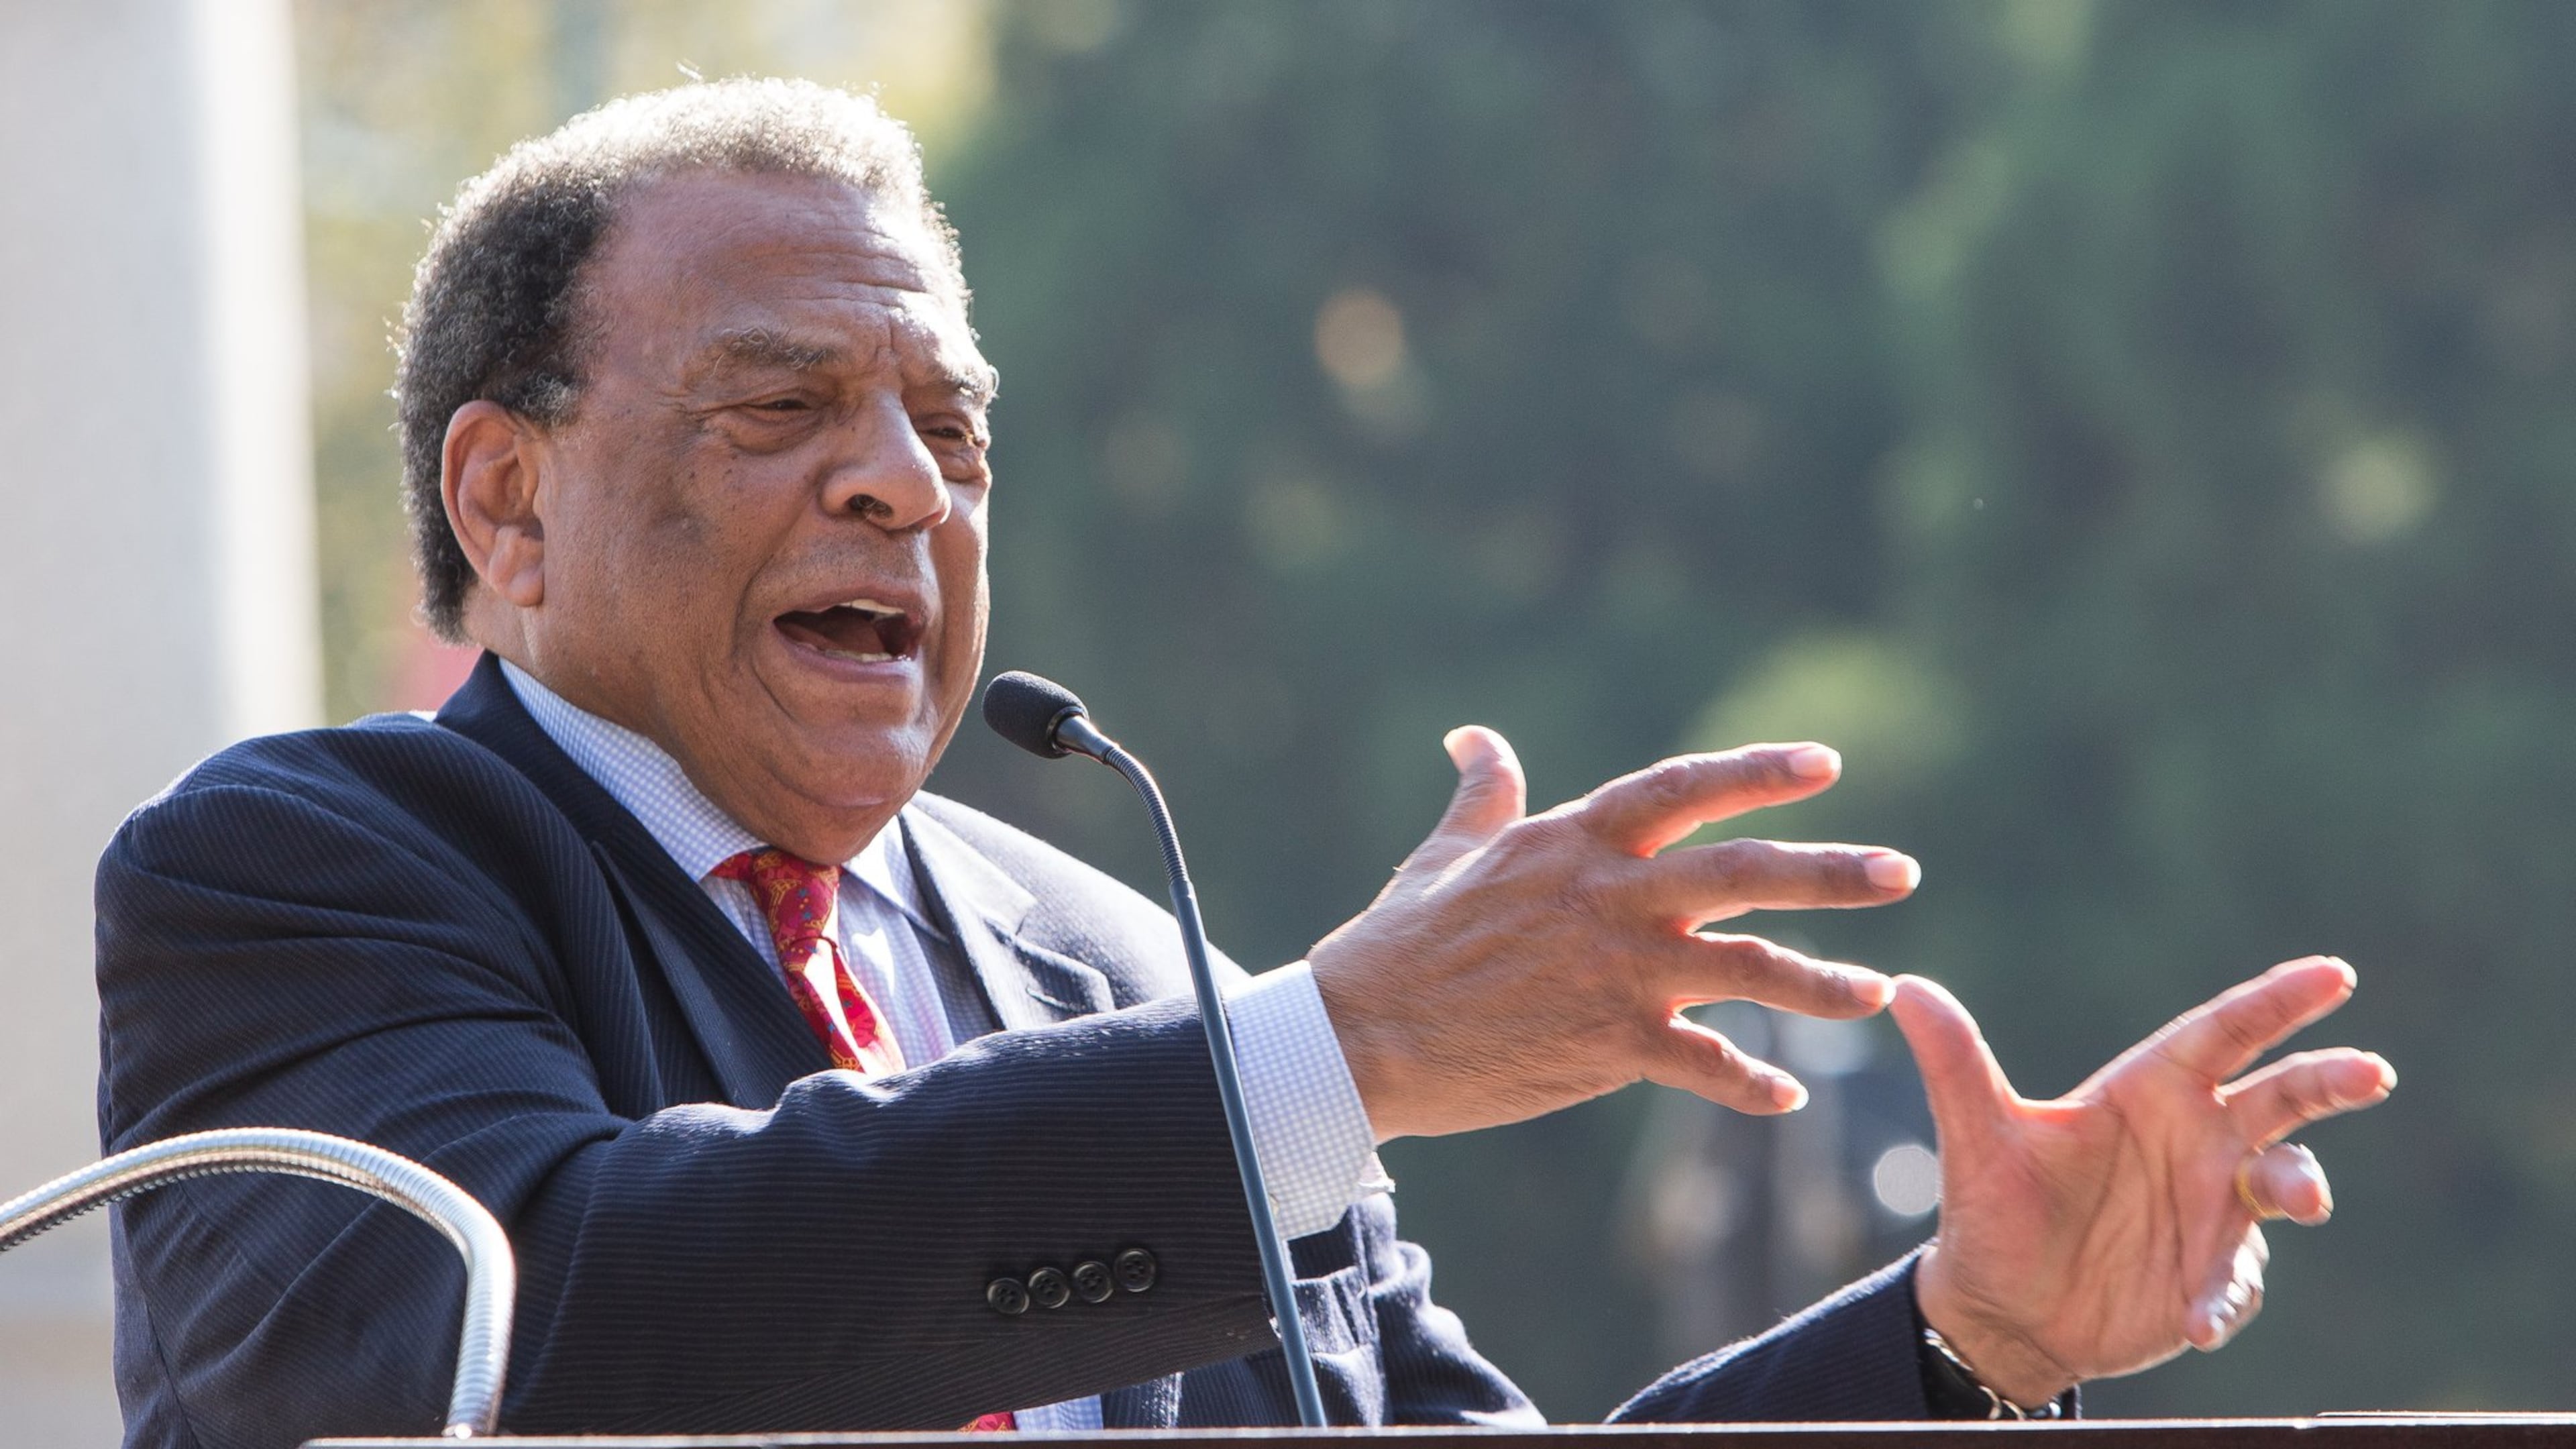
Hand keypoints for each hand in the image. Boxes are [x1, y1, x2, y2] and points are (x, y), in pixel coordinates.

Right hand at [1307, 727, 1919, 1141]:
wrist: (1359, 1038)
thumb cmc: (1397, 943)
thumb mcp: (1443, 854)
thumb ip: (1483, 792)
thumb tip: (1472, 736)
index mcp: (1573, 842)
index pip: (1684, 789)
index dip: (1757, 772)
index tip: (1825, 765)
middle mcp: (1608, 897)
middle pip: (1742, 869)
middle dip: (1829, 870)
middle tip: (1902, 872)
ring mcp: (1614, 972)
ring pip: (1745, 968)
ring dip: (1818, 982)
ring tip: (1876, 993)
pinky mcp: (1610, 1046)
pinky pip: (1704, 1065)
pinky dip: (1749, 1081)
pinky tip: (1786, 1094)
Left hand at [1901, 958, 2397, 1406]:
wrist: (2000, 1305)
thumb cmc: (1994, 1210)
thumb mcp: (1977, 1138)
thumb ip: (1954, 1065)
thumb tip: (1907, 988)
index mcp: (2148, 1092)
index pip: (2223, 1033)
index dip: (2276, 1002)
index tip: (2334, 973)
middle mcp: (2195, 1140)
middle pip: (2280, 1097)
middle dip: (2328, 1081)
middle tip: (2372, 1071)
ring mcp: (2213, 1207)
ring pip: (2283, 1181)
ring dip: (2299, 1185)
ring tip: (2302, 1199)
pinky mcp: (2212, 1274)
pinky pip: (2238, 1281)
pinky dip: (2226, 1297)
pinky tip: (2198, 1320)